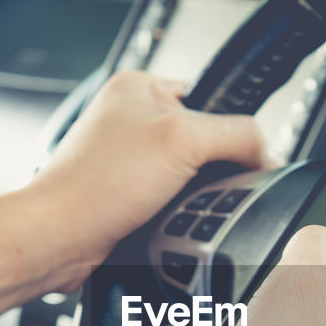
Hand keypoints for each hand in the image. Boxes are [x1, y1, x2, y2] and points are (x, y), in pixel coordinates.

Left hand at [0, 71, 266, 315]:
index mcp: (140, 86)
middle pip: (204, 141)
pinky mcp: (125, 194)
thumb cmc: (95, 185)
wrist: (59, 239)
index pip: (213, 99)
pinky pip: (171, 202)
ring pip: (189, 177)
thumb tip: (266, 151)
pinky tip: (163, 221)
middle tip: (196, 187)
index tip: (240, 159)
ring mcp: (126, 159)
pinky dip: (175, 214)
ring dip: (191, 198)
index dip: (231, 132)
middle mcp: (130, 118)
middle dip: (209, 170)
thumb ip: (236, 135)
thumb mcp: (184, 141)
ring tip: (174, 207)